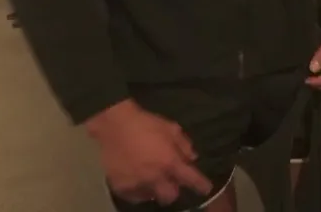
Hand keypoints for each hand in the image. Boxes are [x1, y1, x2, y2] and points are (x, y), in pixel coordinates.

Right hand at [86, 100, 211, 205]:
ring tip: (153, 181)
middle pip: (170, 196)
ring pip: (152, 197)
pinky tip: (139, 183)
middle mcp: (155, 177)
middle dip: (174, 191)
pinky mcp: (121, 187)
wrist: (114, 125)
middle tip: (171, 182)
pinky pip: (134, 197)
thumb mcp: (171, 128)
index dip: (201, 186)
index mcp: (170, 162)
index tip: (206, 189)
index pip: (191, 180)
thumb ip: (184, 145)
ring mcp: (137, 184)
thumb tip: (192, 158)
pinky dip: (139, 192)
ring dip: (155, 190)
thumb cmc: (145, 123)